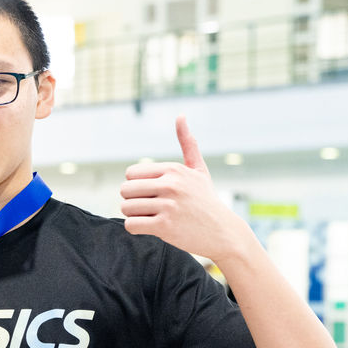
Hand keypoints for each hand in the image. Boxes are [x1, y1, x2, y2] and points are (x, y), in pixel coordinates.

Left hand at [120, 115, 253, 261]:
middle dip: (132, 201)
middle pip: (125, 190)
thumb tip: (180, 115)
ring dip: (134, 216)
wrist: (223, 232)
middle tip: (149, 208)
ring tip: (151, 218)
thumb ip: (188, 143)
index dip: (137, 186)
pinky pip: (131, 225)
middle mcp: (170, 184)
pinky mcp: (164, 226)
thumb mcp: (199, 170)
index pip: (131, 174)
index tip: (152, 194)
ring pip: (126, 208)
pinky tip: (150, 228)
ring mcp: (168, 205)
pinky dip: (136, 228)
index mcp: (173, 170)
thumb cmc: (206, 200)